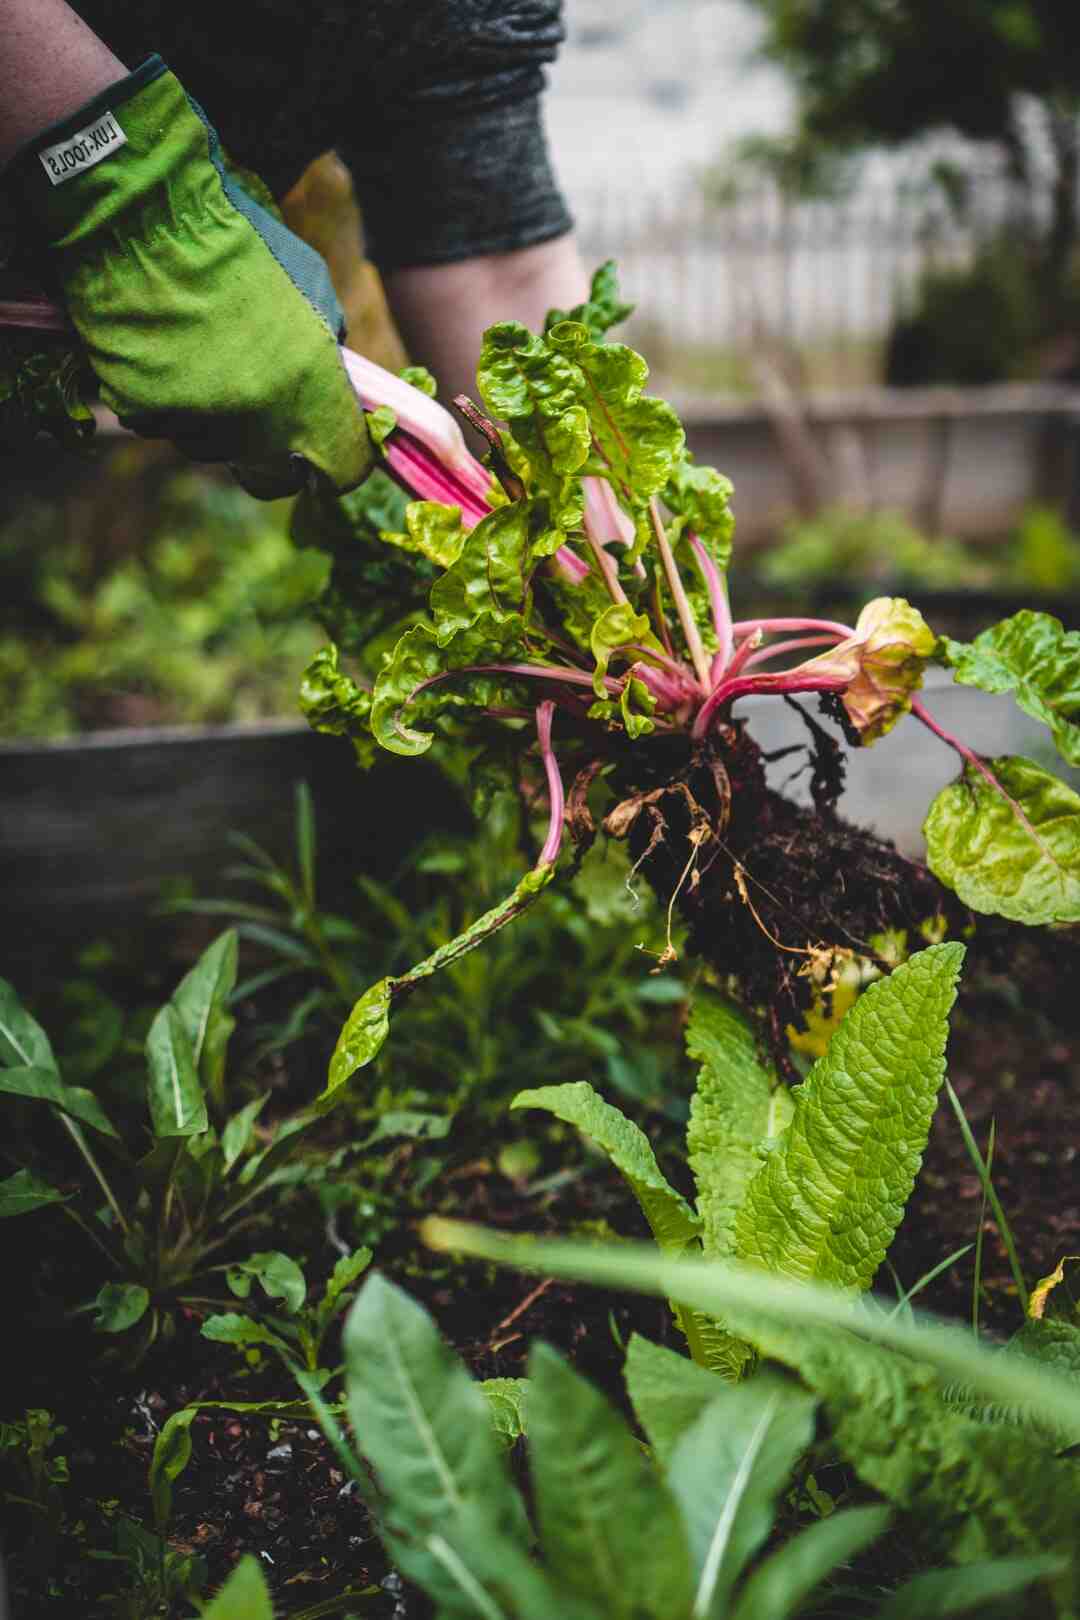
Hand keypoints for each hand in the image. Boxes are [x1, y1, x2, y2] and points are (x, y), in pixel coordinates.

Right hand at [7, 56, 371, 496]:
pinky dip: (161, 397)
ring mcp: (197, 419)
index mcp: (310, 389)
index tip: (323, 454)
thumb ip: (328, 350)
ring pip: (210, 448)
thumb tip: (333, 389)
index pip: (342, 468)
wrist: (149, 214)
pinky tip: (161, 347)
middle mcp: (258, 417)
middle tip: (256, 410)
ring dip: (210, 419)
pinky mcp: (145, 410)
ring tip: (199, 353)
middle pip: (271, 476)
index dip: (336, 465)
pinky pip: (161, 423)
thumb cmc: (240, 242)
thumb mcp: (314, 288)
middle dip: (269, 454)